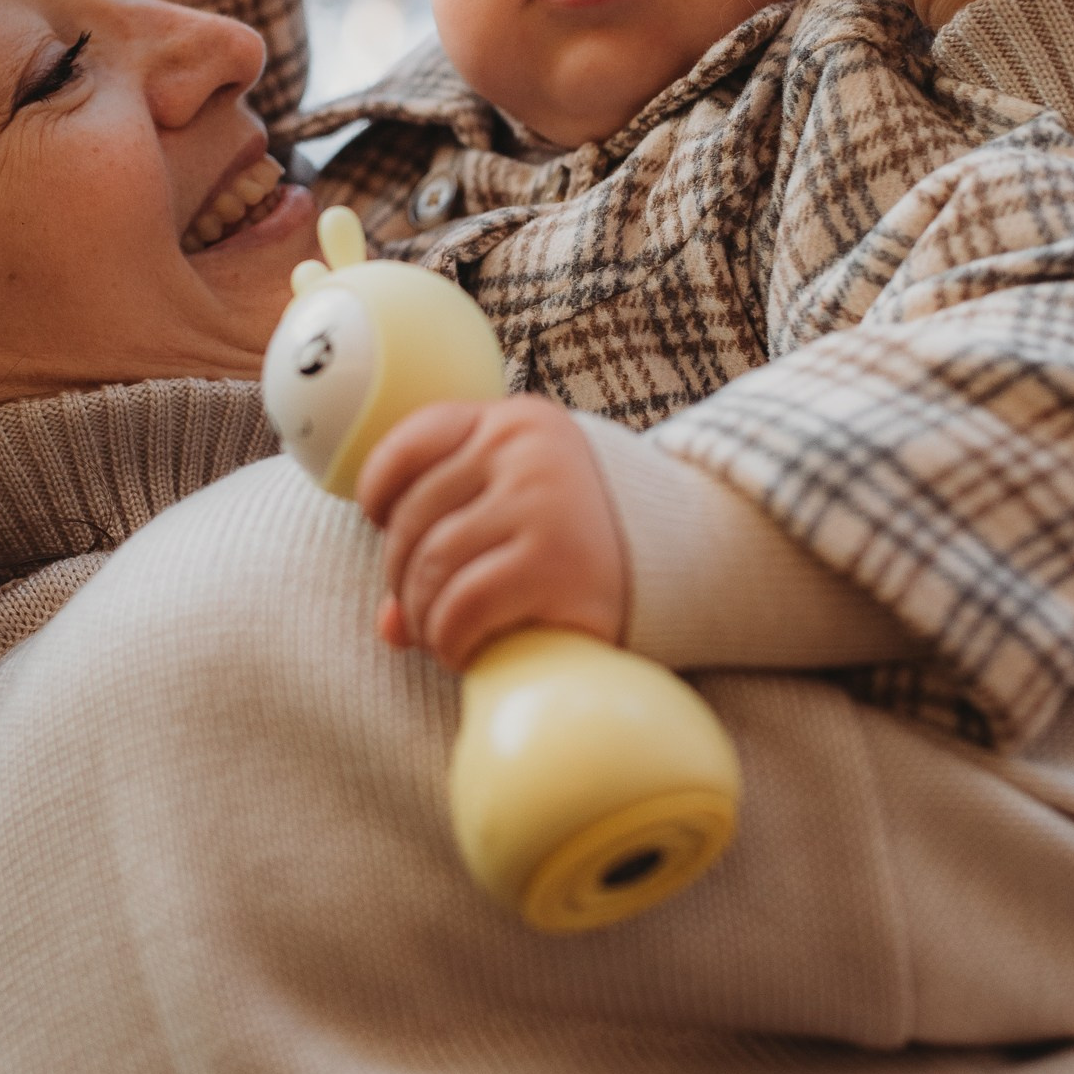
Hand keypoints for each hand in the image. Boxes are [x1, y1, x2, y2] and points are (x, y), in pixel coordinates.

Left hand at [356, 395, 627, 671]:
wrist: (693, 561)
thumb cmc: (587, 540)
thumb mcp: (522, 511)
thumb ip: (454, 538)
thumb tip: (388, 625)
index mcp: (515, 422)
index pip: (413, 442)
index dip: (380, 490)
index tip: (382, 526)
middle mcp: (524, 451)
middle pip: (413, 518)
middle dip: (402, 578)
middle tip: (421, 613)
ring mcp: (539, 502)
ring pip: (431, 566)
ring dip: (423, 617)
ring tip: (441, 637)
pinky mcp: (552, 562)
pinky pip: (462, 606)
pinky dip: (449, 638)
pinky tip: (464, 651)